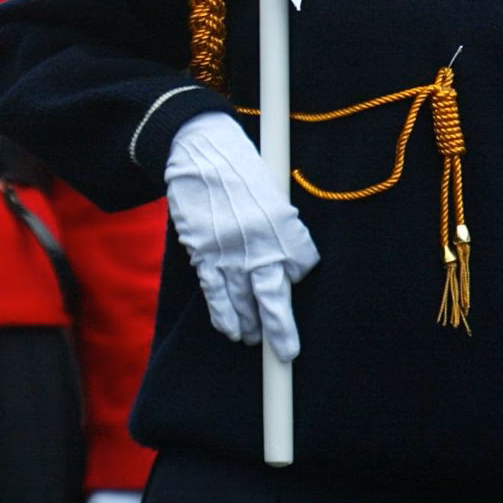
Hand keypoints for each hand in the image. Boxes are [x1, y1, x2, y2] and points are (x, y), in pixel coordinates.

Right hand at [166, 112, 318, 361]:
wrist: (200, 151)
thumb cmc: (240, 169)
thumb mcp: (273, 193)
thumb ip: (282, 227)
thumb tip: (286, 262)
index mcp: (285, 225)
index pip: (303, 265)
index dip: (297, 271)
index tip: (290, 273)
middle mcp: (260, 244)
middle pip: (275, 299)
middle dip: (281, 330)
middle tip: (286, 352)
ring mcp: (229, 251)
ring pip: (243, 301)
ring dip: (249, 325)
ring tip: (254, 339)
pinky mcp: (204, 252)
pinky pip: (215, 292)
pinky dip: (223, 314)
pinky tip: (231, 330)